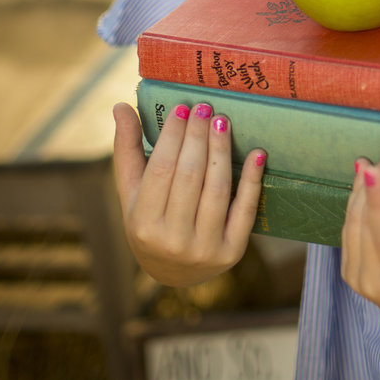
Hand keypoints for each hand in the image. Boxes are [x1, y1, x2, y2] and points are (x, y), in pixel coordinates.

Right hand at [112, 101, 264, 287]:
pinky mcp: (233, 252)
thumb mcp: (132, 192)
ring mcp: (205, 248)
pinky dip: (253, 181)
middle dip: (198, 137)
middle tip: (206, 107)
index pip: (161, 170)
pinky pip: (246, 211)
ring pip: (218, 190)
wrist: (173, 273)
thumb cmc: (149, 221)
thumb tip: (121, 106)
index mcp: (143, 223)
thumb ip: (128, 149)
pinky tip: (257, 153)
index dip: (172, 137)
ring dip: (222, 151)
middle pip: (190, 177)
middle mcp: (173, 240)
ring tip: (223, 121)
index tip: (182, 108)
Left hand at [340, 138, 379, 343]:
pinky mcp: (352, 272)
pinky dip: (359, 199)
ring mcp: (359, 281)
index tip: (373, 167)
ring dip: (367, 185)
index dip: (378, 200)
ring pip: (353, 221)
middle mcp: (375, 285)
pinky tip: (368, 176)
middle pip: (368, 221)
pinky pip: (350, 228)